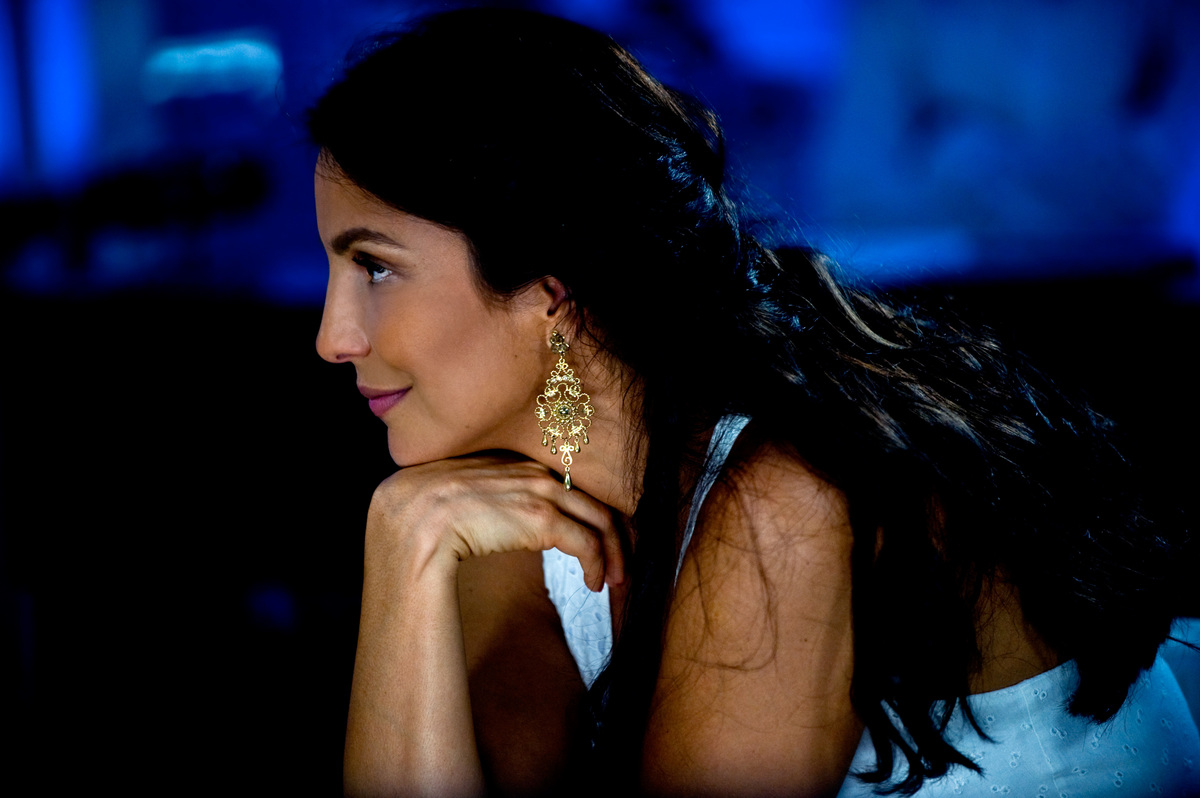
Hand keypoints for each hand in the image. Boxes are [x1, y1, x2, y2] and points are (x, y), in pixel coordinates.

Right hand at [365, 454, 624, 590]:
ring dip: (612, 552)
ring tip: (614, 577)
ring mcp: (535, 489)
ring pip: (597, 517)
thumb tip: (489, 522)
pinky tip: (594, 584)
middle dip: (610, 530)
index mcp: (504, 461)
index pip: (558, 481)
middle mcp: (526, 468)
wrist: (406, 532)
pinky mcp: (541, 517)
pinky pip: (587, 541)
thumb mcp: (446, 500)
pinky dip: (598, 564)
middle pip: (586, 496)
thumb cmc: (416, 526)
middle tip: (619, 559)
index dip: (580, 510)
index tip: (590, 535)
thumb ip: (475, 500)